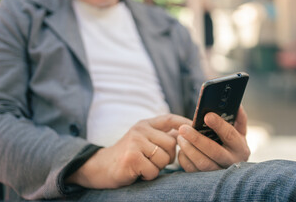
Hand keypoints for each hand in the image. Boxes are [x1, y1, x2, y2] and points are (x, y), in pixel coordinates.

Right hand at [66, 114, 189, 188]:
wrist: (100, 167)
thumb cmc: (128, 155)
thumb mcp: (143, 139)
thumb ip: (161, 135)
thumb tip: (186, 131)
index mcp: (144, 124)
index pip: (169, 119)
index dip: (184, 122)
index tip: (195, 129)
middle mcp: (140, 130)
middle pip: (172, 143)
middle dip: (169, 157)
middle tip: (154, 161)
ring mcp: (135, 142)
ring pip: (164, 158)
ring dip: (157, 167)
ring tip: (144, 165)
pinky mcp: (131, 157)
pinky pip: (153, 170)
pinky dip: (148, 175)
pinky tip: (138, 172)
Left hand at [177, 106, 249, 171]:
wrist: (230, 171)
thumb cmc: (231, 144)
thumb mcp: (239, 132)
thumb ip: (239, 118)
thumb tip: (236, 104)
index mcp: (241, 148)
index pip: (230, 135)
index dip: (219, 125)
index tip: (207, 115)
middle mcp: (231, 162)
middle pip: (214, 151)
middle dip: (197, 139)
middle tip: (183, 128)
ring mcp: (219, 173)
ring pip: (202, 163)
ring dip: (189, 149)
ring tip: (180, 136)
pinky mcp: (205, 180)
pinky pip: (192, 170)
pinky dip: (184, 158)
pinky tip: (181, 148)